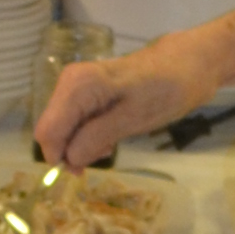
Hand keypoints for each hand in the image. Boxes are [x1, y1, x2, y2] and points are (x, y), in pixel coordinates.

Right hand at [36, 30, 220, 163]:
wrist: (186, 63)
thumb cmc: (166, 89)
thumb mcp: (134, 118)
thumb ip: (97, 137)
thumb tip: (69, 158)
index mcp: (78, 86)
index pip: (48, 132)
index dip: (61, 156)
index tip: (86, 169)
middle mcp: (68, 82)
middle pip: (52, 132)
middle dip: (74, 151)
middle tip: (106, 153)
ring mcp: (75, 86)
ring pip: (62, 130)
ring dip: (83, 144)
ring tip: (112, 143)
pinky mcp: (84, 92)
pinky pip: (74, 122)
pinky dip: (88, 135)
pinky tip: (110, 135)